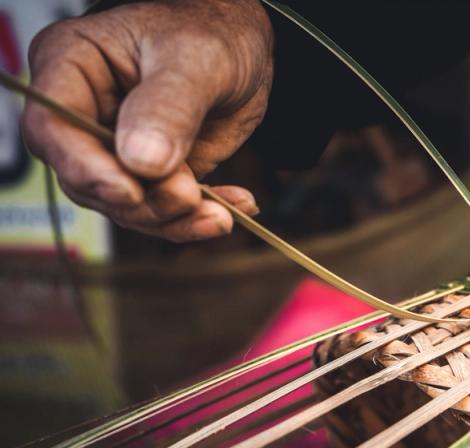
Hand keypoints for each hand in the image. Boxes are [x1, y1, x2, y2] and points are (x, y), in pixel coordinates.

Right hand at [22, 0, 272, 240]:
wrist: (243, 45)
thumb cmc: (210, 32)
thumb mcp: (195, 59)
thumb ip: (169, 106)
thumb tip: (143, 161)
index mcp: (72, 66)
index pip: (53, 126)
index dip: (85, 168)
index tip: (130, 193)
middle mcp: (84, 113)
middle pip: (88, 179)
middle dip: (142, 201)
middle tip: (191, 197)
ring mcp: (115, 149)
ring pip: (126, 205)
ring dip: (174, 218)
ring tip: (220, 213)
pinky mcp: (151, 174)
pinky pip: (164, 210)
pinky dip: (199, 218)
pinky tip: (233, 207)